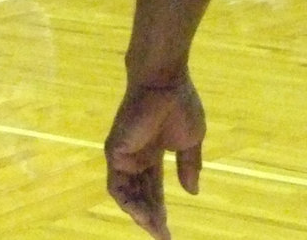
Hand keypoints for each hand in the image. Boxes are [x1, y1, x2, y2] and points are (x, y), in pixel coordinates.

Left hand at [105, 77, 204, 238]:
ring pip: (126, 195)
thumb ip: (189, 166)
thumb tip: (192, 192)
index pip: (153, 188)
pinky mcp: (114, 151)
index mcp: (152, 152)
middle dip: (151, 217)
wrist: (165, 83)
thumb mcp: (191, 141)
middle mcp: (135, 156)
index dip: (160, 209)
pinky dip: (128, 204)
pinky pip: (117, 186)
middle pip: (140, 195)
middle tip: (163, 236)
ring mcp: (123, 154)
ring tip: (155, 230)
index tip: (169, 232)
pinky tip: (143, 216)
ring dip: (140, 214)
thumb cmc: (179, 104)